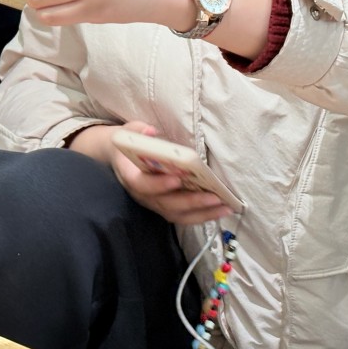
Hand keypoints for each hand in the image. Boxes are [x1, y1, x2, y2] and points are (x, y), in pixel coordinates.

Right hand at [72, 122, 232, 224]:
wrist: (122, 157)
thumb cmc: (129, 143)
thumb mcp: (129, 131)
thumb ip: (138, 131)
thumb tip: (151, 132)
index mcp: (129, 175)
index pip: (141, 185)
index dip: (158, 184)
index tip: (177, 179)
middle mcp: (141, 195)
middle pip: (165, 204)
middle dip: (191, 202)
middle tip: (213, 196)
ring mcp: (154, 204)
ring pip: (177, 214)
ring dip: (202, 212)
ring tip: (224, 206)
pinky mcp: (165, 208)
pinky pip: (184, 217)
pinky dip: (203, 215)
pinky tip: (221, 210)